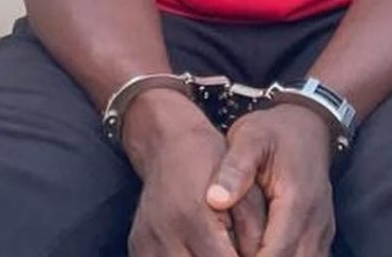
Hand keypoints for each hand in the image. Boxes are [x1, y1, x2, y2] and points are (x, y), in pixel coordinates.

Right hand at [123, 90, 266, 256]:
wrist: (165, 144)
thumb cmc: (209, 162)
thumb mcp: (242, 187)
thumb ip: (254, 230)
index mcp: (193, 216)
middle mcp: (165, 234)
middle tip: (237, 250)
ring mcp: (146, 244)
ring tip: (219, 249)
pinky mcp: (137, 249)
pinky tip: (198, 252)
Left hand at [206, 105, 334, 256]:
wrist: (307, 124)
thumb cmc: (274, 131)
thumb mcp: (249, 138)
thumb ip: (235, 168)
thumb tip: (215, 200)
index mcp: (297, 200)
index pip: (278, 252)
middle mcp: (315, 221)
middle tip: (231, 255)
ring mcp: (322, 229)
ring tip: (243, 252)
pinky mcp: (321, 233)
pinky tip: (261, 251)